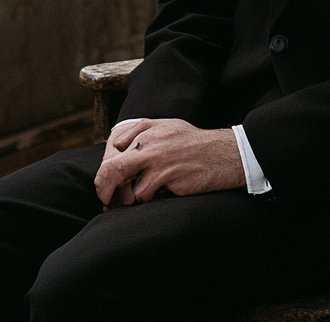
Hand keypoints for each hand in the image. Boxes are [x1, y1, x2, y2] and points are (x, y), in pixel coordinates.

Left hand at [94, 118, 245, 207]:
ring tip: (133, 201)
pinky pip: (143, 195)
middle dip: (104, 188)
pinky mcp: (166, 176)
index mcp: (148, 128)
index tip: (110, 180)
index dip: (108, 167)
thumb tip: (117, 147)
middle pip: (111, 167)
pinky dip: (147, 199)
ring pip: (124, 185)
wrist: (225, 154)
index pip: (113, 148)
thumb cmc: (196, 144)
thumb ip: (143, 133)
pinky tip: (159, 195)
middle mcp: (149, 141)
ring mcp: (157, 159)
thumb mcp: (169, 128)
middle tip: (106, 201)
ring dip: (128, 197)